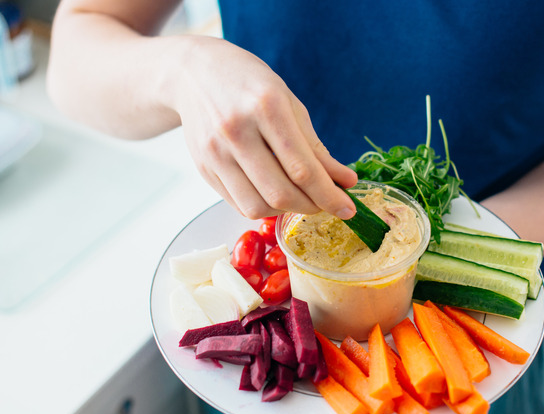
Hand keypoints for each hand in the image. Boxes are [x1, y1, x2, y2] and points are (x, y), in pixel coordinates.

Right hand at [171, 36, 357, 219]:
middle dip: (312, 207)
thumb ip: (316, 147)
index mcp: (266, 108)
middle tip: (327, 204)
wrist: (196, 74)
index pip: (303, 168)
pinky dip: (264, 206)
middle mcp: (237, 131)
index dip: (329, 195)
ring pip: (257, 205)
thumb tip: (345, 182)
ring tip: (301, 198)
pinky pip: (239, 204)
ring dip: (287, 210)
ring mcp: (216, 152)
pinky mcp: (204, 168)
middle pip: (280, 192)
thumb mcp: (290, 105)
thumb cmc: (250, 86)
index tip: (348, 208)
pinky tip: (276, 194)